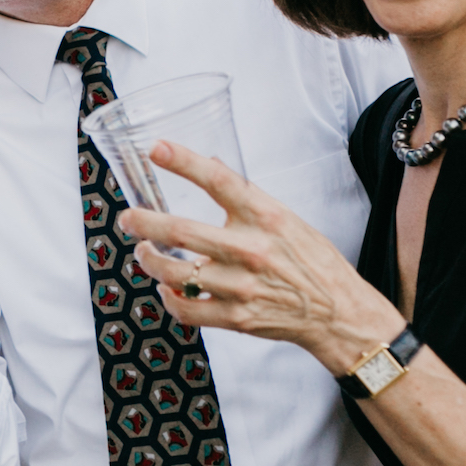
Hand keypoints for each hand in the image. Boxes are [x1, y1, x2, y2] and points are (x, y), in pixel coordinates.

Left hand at [119, 140, 405, 376]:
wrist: (339, 313)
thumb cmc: (312, 262)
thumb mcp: (287, 218)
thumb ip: (247, 196)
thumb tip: (214, 165)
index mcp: (266, 217)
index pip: (220, 181)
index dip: (185, 162)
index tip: (156, 149)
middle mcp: (251, 249)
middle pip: (182, 231)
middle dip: (144, 222)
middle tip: (127, 217)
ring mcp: (241, 286)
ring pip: (175, 273)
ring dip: (150, 261)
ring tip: (144, 253)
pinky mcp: (236, 317)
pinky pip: (186, 309)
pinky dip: (169, 299)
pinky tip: (167, 289)